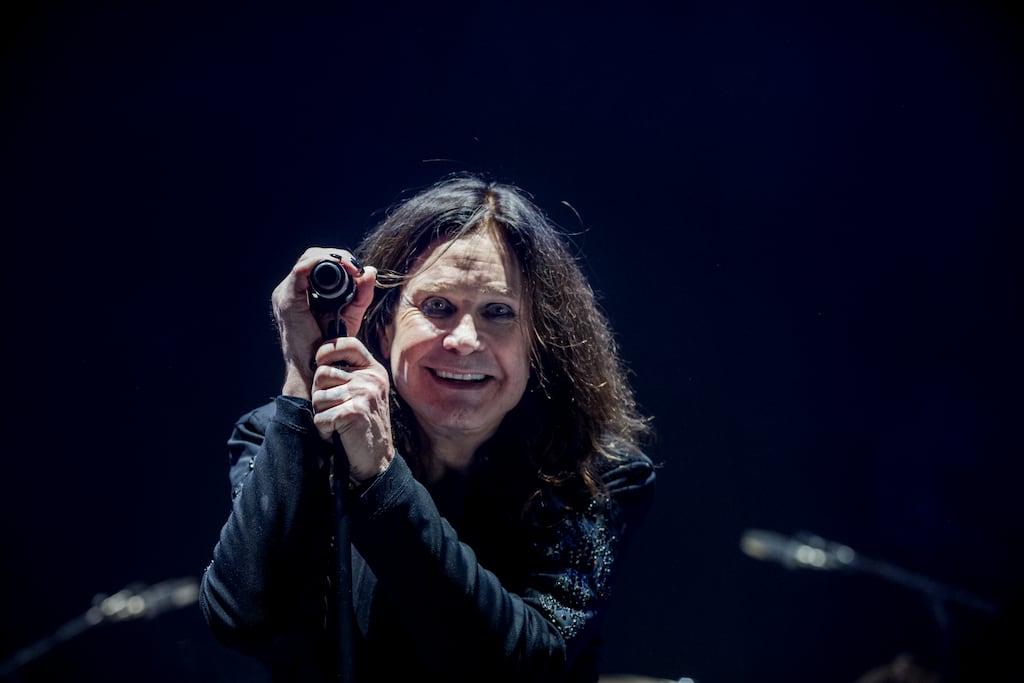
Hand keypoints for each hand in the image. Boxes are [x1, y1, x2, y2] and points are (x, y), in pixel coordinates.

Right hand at [271, 248, 376, 398]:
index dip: (339, 259)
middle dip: (337, 256)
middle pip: (311, 257)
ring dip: (331, 257)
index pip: (317, 262)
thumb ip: (361, 294)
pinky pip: (301, 270)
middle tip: (356, 266)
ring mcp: (286, 294)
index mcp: (302, 293)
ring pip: (307, 259)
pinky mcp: (288, 300)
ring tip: (352, 267)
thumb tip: (371, 270)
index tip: (358, 268)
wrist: (317, 368)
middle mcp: (290, 290)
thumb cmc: (331, 346)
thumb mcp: (351, 314)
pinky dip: (322, 263)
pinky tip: (341, 268)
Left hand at [311, 337, 393, 481]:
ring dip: (321, 414)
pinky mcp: (353, 413)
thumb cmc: (365, 425)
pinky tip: (338, 434)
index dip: (327, 350)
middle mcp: (371, 379)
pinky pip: (319, 417)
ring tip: (339, 423)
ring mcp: (363, 395)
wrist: (378, 460)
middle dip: (320, 395)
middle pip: (322, 374)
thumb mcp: (364, 392)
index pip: (347, 344)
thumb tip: (318, 359)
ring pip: (317, 397)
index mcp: (374, 370)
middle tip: (335, 409)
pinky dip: (323, 430)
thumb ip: (349, 374)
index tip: (320, 361)